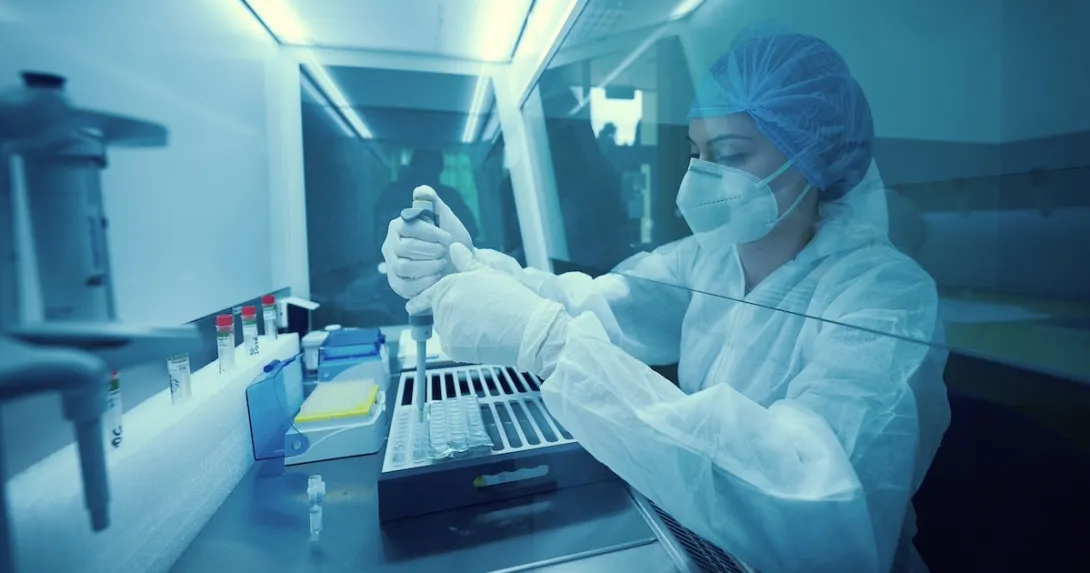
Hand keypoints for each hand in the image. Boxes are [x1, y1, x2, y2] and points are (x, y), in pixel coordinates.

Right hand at [381, 185, 473, 298]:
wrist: (457, 265)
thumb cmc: (450, 240)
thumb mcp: (446, 219)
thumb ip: (433, 203)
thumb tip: (421, 190)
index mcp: (400, 225)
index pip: (409, 227)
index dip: (431, 233)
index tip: (447, 237)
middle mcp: (391, 244)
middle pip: (406, 248)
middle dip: (431, 251)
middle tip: (444, 252)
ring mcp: (391, 265)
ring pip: (403, 267)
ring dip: (428, 266)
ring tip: (441, 264)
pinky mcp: (397, 283)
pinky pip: (404, 286)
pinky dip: (423, 282)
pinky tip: (436, 277)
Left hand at [407, 244, 568, 375]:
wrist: (526, 328)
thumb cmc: (512, 299)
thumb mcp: (490, 274)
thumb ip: (467, 262)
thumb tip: (455, 248)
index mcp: (450, 285)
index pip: (428, 293)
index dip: (421, 300)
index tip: (412, 306)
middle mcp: (444, 305)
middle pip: (439, 312)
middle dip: (451, 314)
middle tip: (476, 315)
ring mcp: (447, 327)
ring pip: (446, 329)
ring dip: (457, 329)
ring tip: (483, 325)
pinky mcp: (452, 347)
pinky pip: (452, 345)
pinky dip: (462, 344)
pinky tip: (481, 337)